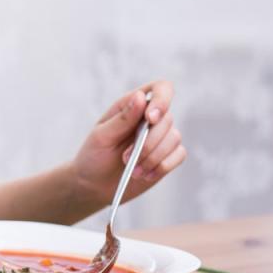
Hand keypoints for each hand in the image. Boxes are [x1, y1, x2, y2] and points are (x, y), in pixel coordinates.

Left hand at [72, 81, 185, 208]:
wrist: (95, 184)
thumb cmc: (94, 156)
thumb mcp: (102, 136)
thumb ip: (122, 118)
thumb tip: (141, 97)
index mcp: (133, 105)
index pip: (161, 88)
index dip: (162, 99)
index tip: (151, 119)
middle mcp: (150, 118)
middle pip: (167, 119)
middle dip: (148, 142)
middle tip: (125, 158)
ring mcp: (161, 137)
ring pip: (174, 138)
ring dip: (153, 157)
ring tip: (133, 170)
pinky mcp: (167, 156)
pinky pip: (178, 155)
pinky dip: (162, 167)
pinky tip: (145, 175)